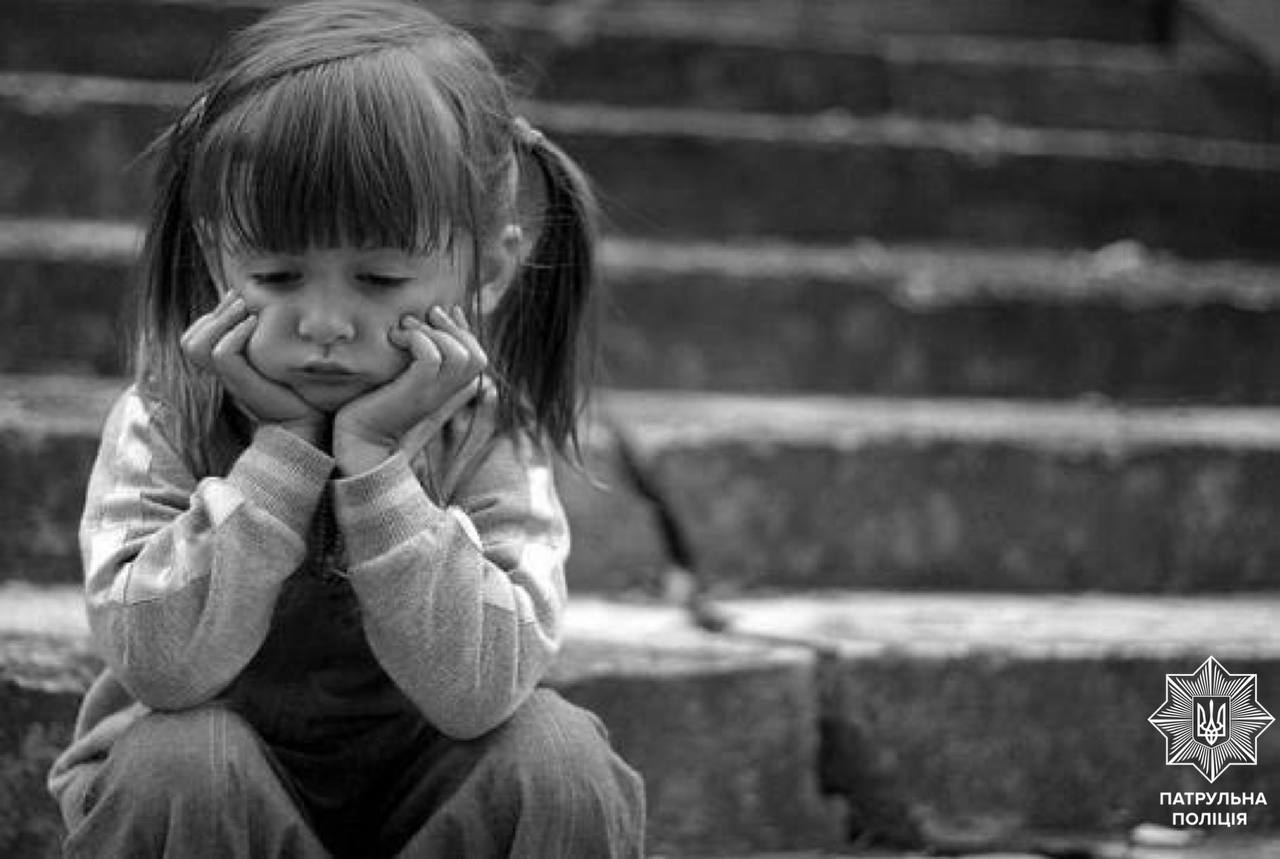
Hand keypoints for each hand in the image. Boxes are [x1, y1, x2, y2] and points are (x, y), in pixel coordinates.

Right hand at [180, 290, 324, 442]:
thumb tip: (255, 304)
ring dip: (221, 320)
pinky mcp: (242, 385)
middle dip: (216, 313)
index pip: (192, 338)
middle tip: (244, 301)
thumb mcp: (270, 358)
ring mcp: (228, 380)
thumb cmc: (292, 387)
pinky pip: (222, 353)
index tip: (239, 303)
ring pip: (197, 345)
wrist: (304, 420)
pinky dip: (236, 333)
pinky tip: (255, 323)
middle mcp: (220, 374)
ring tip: (247, 310)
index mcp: (223, 367)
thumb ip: (257, 339)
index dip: (210, 317)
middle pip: (189, 340)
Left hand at [334, 306, 486, 473]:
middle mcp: (445, 392)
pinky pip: (431, 357)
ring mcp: (432, 393)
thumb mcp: (403, 381)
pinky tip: (396, 338)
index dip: (465, 330)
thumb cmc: (375, 408)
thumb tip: (421, 332)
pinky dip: (417, 339)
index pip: (477, 357)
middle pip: (475, 356)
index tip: (445, 311)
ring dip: (433, 331)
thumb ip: (418, 364)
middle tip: (426, 315)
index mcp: (447, 389)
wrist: (360, 440)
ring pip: (458, 355)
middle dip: (453, 327)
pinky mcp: (415, 392)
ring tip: (406, 327)